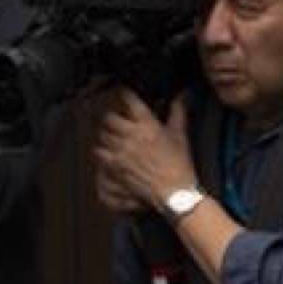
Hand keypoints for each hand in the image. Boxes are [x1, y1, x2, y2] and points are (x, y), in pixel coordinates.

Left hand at [92, 88, 196, 210]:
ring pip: (102, 134)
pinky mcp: (114, 164)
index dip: (125, 94)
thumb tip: (183, 94)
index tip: (123, 92)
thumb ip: (178, 112)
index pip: (130, 101)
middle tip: (114, 118)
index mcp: (148, 124)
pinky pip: (99, 152)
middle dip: (111, 116)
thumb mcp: (180, 134)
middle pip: (109, 118)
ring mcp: (120, 150)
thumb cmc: (179, 162)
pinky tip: (106, 151)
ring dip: (105, 133)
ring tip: (109, 135)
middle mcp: (131, 134)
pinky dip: (101, 150)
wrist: (174, 191)